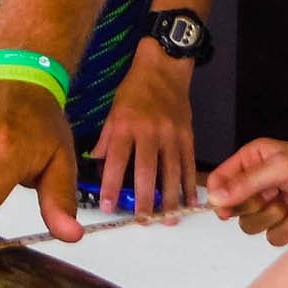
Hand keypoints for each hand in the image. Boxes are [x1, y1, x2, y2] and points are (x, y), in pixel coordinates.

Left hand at [92, 47, 196, 219]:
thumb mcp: (114, 110)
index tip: (109, 206)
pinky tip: (189, 200)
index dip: (112, 185)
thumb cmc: (135, 89)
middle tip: (143, 220)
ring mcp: (172, 134)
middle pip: (148, 170)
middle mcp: (150, 131)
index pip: (117, 160)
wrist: (165, 66)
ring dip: (171, 197)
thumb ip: (107, 139)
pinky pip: (189, 163)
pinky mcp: (188, 135)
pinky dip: (190, 183)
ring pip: (172, 171)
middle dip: (146, 198)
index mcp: (127, 125)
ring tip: (170, 218)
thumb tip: (96, 164)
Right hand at [205, 139, 287, 246]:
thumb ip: (245, 183)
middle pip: (235, 206)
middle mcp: (265, 180)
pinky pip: (273, 237)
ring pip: (253, 225)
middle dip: (255, 207)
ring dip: (274, 219)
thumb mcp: (283, 167)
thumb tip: (215, 196)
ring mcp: (277, 202)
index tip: (225, 208)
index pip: (222, 177)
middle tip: (275, 198)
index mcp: (258, 157)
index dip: (220, 194)